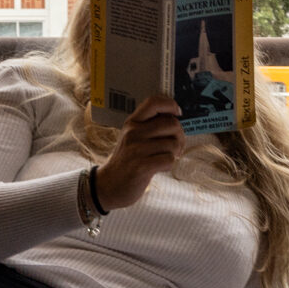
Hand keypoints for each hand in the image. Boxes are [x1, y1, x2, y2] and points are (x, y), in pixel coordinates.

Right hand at [93, 95, 183, 211]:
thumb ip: (149, 126)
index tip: (177, 113)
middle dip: (179, 136)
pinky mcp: (142, 166)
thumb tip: (175, 118)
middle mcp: (133, 132)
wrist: (109, 185)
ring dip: (174, 153)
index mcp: (132, 123)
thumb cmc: (127, 160)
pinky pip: (169, 159)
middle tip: (175, 146)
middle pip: (171, 124)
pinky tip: (159, 167)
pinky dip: (168, 165)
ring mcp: (137, 149)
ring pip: (173, 143)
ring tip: (165, 158)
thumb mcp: (132, 137)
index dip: (170, 104)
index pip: (154, 102)